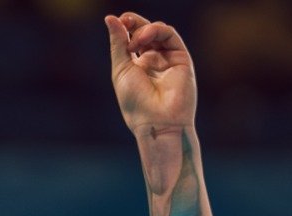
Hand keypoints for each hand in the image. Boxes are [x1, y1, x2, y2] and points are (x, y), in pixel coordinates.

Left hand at [106, 12, 196, 130]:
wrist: (158, 121)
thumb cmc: (136, 102)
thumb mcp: (121, 70)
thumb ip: (118, 44)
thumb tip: (110, 18)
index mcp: (137, 66)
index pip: (132, 38)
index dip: (125, 26)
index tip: (117, 22)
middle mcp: (154, 61)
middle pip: (145, 31)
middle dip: (134, 22)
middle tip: (125, 20)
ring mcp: (168, 59)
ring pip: (158, 31)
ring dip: (144, 29)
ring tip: (135, 41)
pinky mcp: (181, 58)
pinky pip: (170, 35)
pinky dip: (156, 30)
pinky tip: (143, 38)